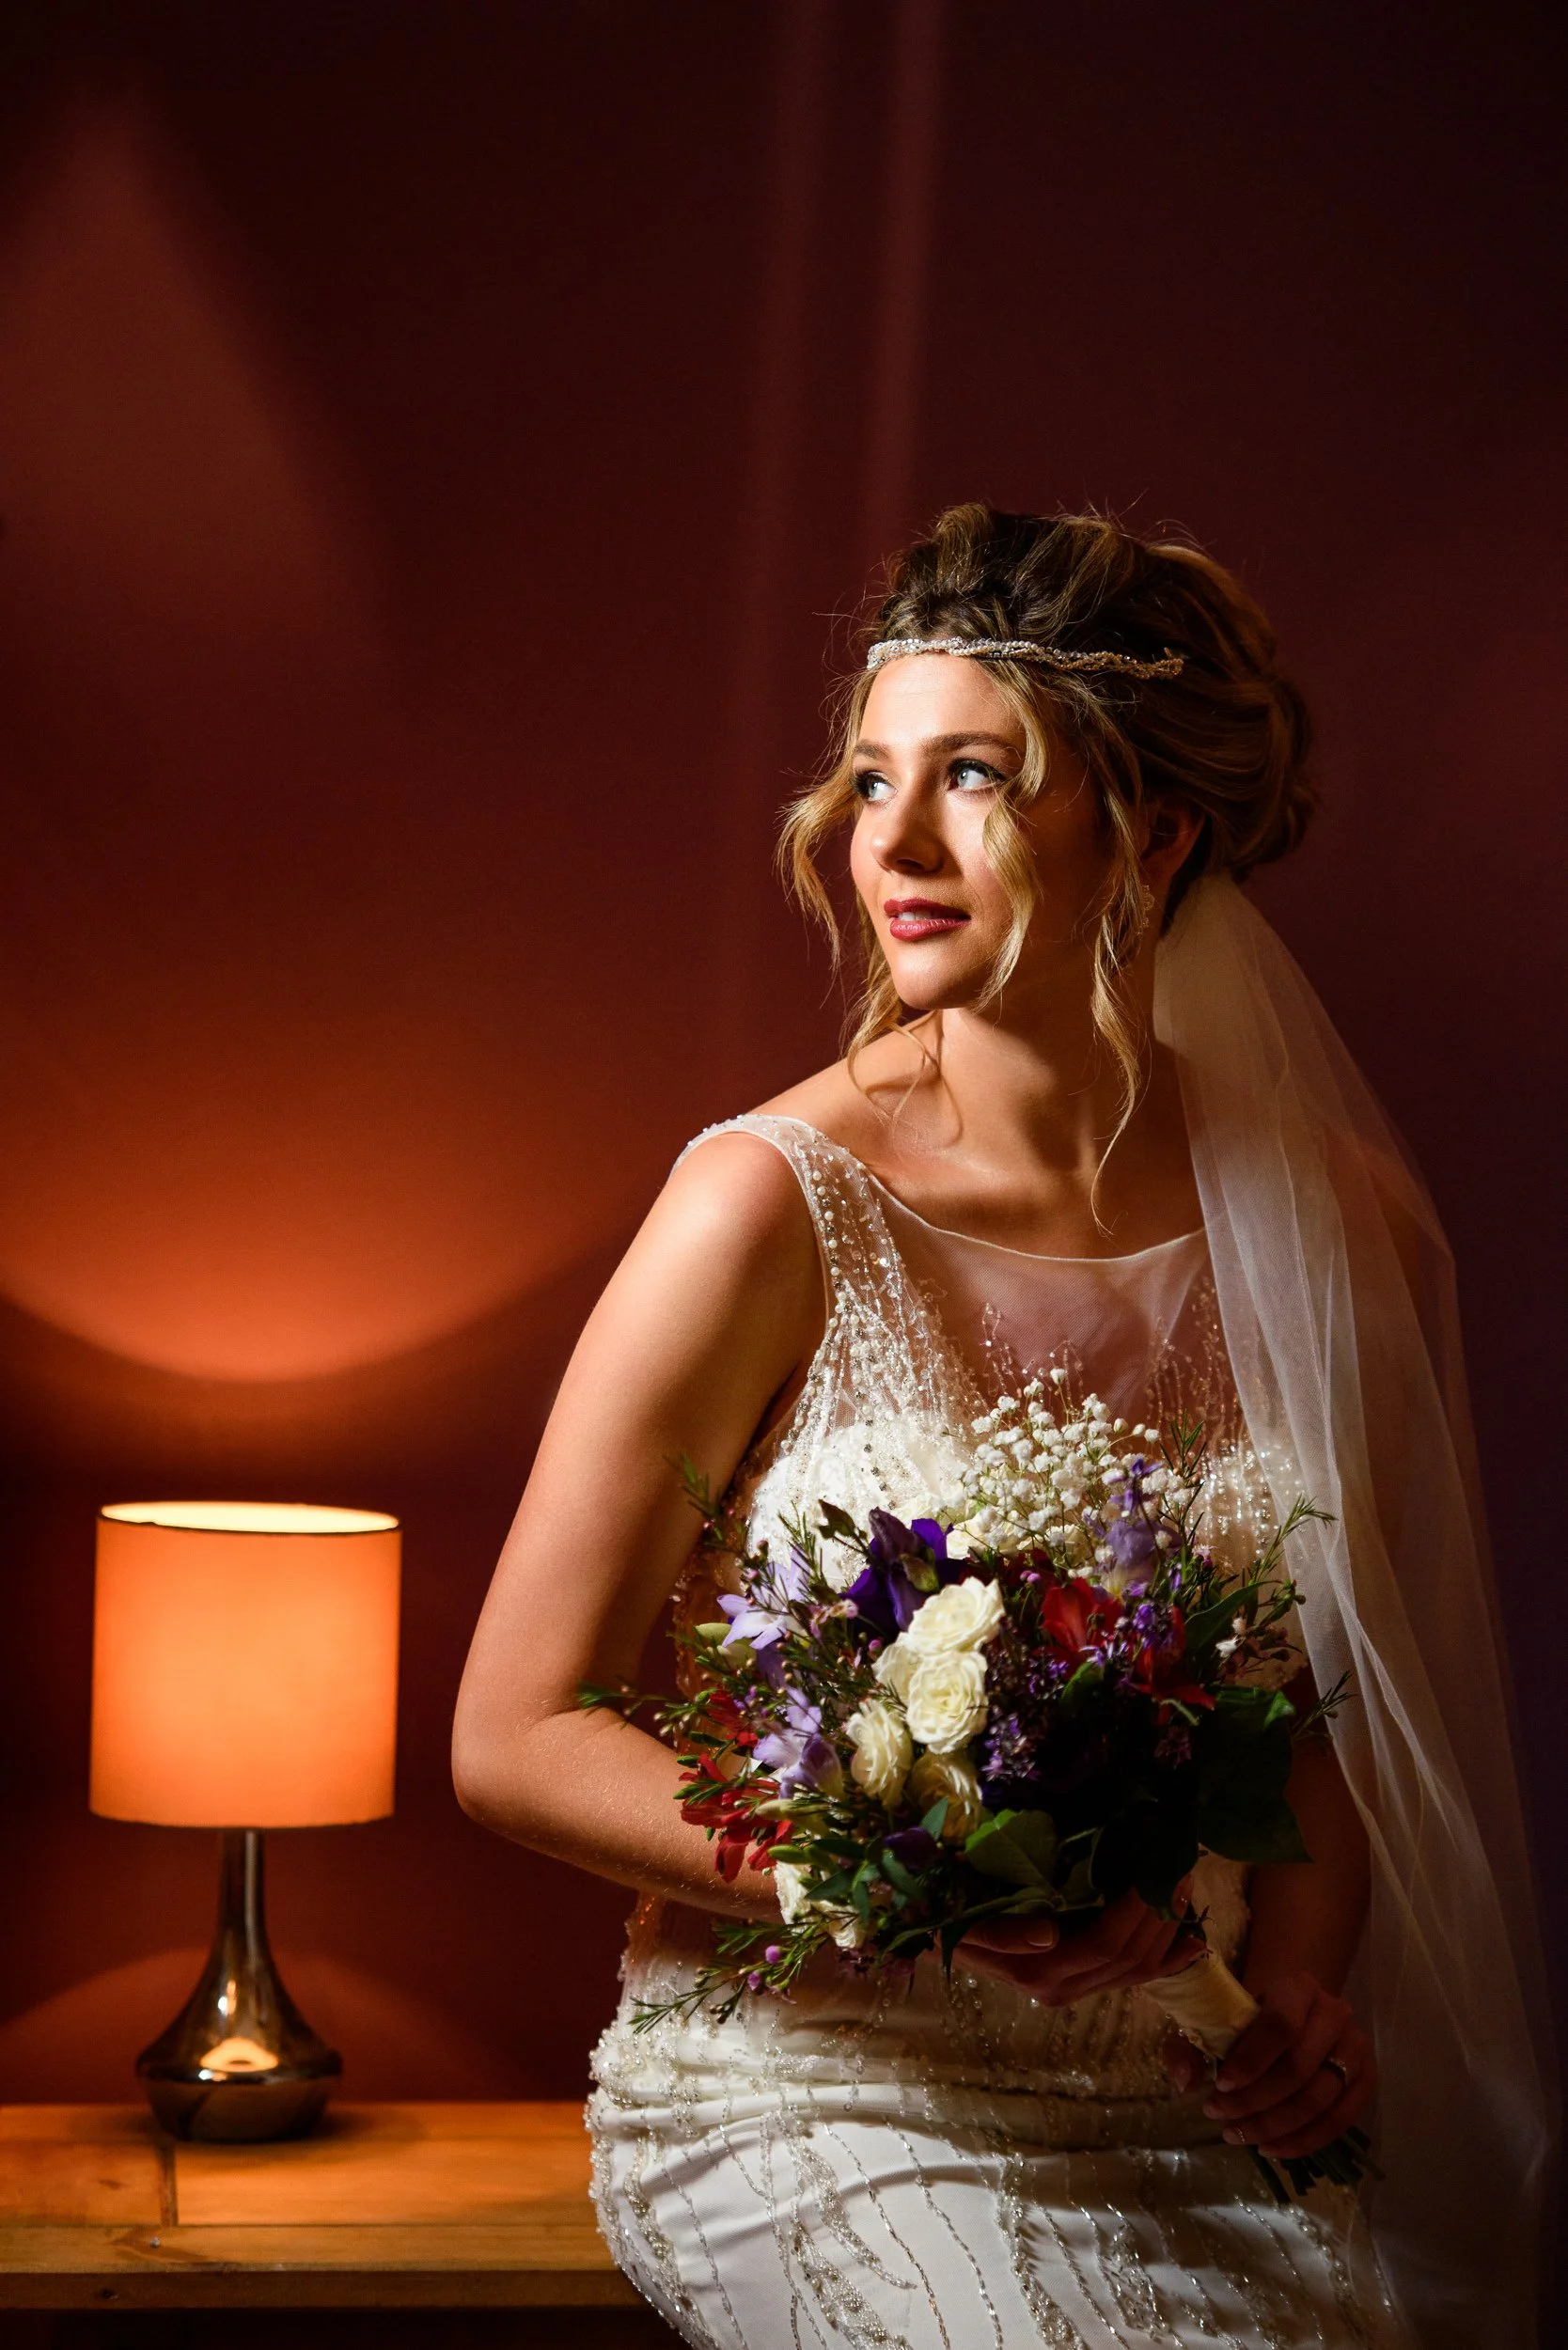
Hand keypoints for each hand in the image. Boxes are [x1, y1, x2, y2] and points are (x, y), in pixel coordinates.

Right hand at [960, 1884, 1204, 2006]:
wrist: (943, 1933)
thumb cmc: (955, 1915)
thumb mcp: (967, 1921)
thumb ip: (1004, 1934)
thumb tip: (1048, 1934)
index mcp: (1037, 1972)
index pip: (1104, 1944)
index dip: (1137, 1909)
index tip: (1157, 1867)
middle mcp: (1062, 1989)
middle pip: (1129, 1956)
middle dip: (1160, 1911)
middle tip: (1180, 1863)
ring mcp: (1075, 1990)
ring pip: (1138, 1969)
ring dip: (1168, 1929)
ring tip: (1184, 1884)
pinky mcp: (1084, 1984)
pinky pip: (1135, 1978)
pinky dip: (1168, 1960)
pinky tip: (1194, 1941)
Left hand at [1171, 1969, 1373, 2157]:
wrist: (1294, 2013)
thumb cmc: (1251, 2018)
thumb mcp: (1216, 2019)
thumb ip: (1190, 2045)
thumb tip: (1185, 2081)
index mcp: (1298, 1987)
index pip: (1279, 2026)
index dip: (1250, 2061)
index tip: (1220, 2087)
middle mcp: (1335, 2013)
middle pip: (1298, 2069)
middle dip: (1256, 2102)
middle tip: (1223, 2120)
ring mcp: (1356, 2049)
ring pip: (1318, 2100)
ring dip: (1275, 2126)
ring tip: (1240, 2136)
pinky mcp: (1366, 2081)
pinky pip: (1339, 2122)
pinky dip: (1304, 2142)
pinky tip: (1271, 2148)